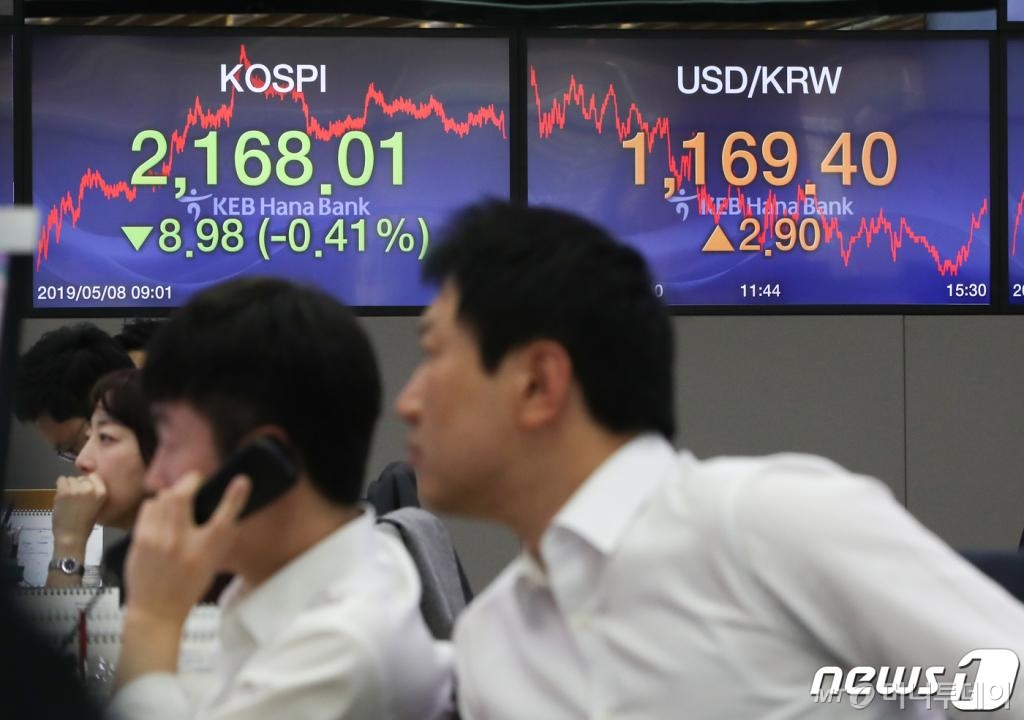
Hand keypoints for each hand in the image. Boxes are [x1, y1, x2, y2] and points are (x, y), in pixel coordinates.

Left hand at [51, 474, 106, 553]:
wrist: (72, 536)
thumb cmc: (85, 523)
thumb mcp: (96, 505)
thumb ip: (93, 492)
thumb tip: (84, 480)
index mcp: (102, 492)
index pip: (94, 476)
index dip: (88, 482)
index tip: (85, 490)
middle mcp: (91, 488)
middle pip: (81, 478)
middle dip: (78, 485)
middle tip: (75, 498)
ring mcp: (77, 489)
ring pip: (70, 478)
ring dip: (68, 486)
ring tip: (68, 499)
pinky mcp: (64, 492)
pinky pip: (60, 480)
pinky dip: (60, 486)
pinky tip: (61, 497)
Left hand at [124, 472, 249, 626]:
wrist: (155, 611)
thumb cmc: (188, 586)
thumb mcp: (212, 563)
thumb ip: (219, 535)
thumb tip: (223, 504)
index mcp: (205, 551)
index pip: (224, 517)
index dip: (235, 496)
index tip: (242, 480)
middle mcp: (181, 543)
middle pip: (183, 496)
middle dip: (190, 480)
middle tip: (196, 481)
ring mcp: (156, 540)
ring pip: (163, 497)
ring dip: (173, 492)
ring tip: (178, 499)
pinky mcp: (139, 540)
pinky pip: (149, 507)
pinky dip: (157, 504)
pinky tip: (162, 512)